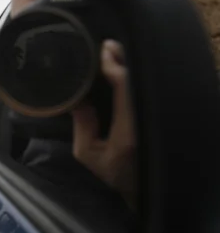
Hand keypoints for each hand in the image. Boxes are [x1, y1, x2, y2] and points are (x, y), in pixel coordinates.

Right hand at [71, 40, 136, 210]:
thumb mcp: (88, 154)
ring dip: (128, 65)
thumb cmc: (113, 173)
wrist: (142, 186)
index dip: (116, 68)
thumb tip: (78, 99)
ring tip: (112, 52)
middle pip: (138, 81)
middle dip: (123, 60)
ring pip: (142, 84)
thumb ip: (82, 127)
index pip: (127, 90)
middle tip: (107, 46)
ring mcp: (152, 117)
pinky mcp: (153, 115)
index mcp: (129, 132)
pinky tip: (120, 67)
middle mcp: (144, 121)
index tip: (103, 53)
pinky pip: (142, 90)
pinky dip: (131, 76)